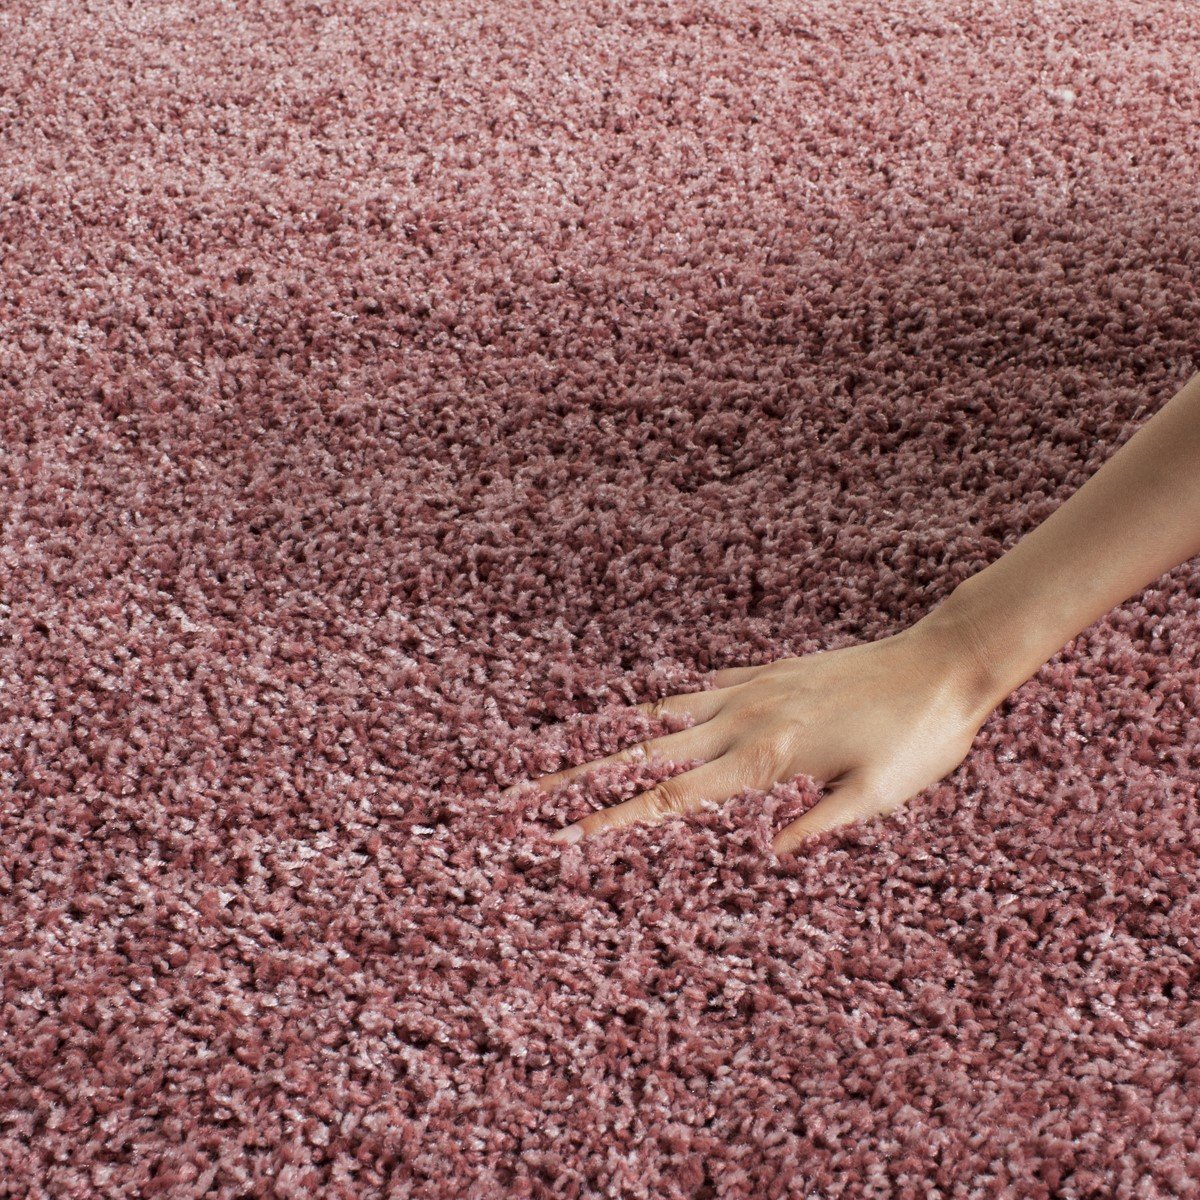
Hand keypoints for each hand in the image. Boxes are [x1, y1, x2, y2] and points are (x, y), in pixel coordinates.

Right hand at [507, 617, 998, 856]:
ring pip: (664, 714)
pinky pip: (702, 686)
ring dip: (613, 734)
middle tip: (524, 791)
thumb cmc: (921, 737)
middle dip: (580, 776)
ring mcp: (753, 689)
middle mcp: (745, 719)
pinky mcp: (769, 671)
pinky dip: (669, 700)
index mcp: (766, 758)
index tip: (561, 837)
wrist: (945, 662)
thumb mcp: (878, 797)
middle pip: (644, 752)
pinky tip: (652, 708)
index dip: (613, 820)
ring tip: (566, 745)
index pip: (672, 799)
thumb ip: (817, 824)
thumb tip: (765, 859)